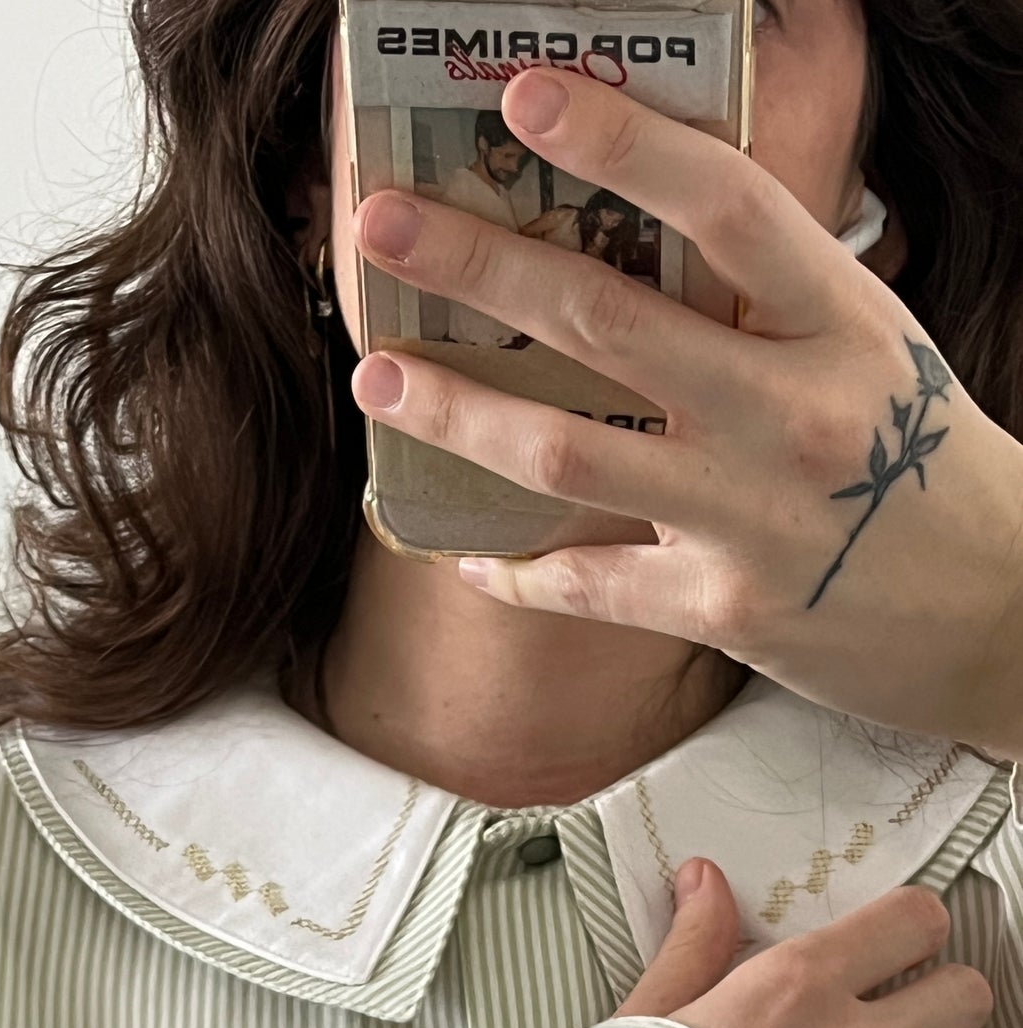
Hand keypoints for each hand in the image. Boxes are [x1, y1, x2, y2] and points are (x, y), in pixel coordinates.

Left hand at [350, 68, 1022, 759]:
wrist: (996, 613)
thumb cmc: (921, 463)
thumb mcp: (866, 344)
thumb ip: (768, 293)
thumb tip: (644, 222)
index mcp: (833, 319)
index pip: (720, 205)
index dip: (618, 143)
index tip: (526, 99)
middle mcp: (789, 409)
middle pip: (605, 321)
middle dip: (478, 265)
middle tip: (381, 227)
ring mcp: (751, 514)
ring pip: (566, 455)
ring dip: (457, 411)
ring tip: (380, 376)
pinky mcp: (725, 609)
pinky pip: (591, 587)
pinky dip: (518, 575)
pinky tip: (466, 558)